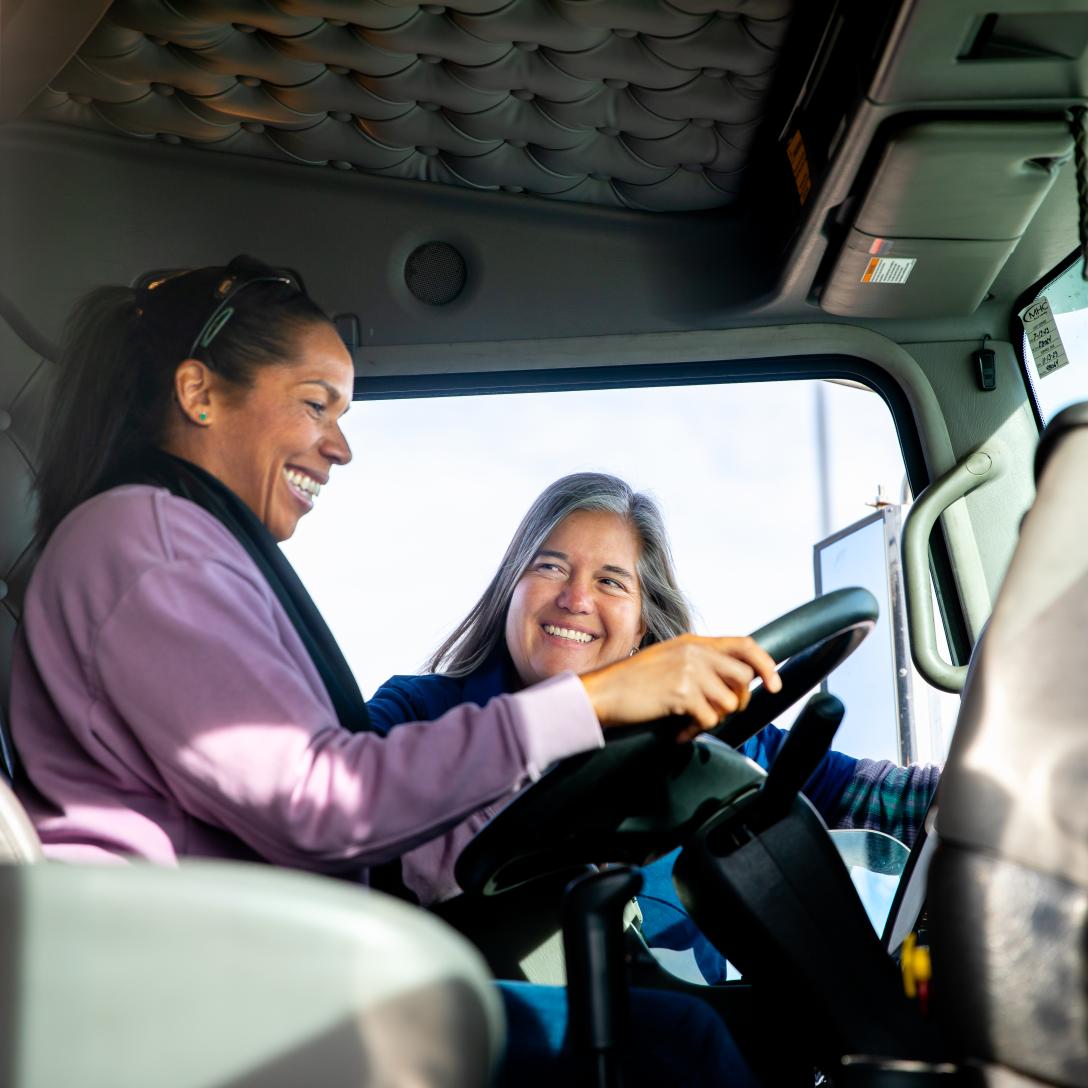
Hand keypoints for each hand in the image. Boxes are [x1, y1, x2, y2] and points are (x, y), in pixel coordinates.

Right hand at [580, 634, 781, 742]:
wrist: (603, 691)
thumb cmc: (632, 681)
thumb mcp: (669, 660)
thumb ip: (699, 663)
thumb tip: (732, 681)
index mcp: (694, 642)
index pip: (745, 645)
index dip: (765, 664)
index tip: (774, 684)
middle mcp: (695, 652)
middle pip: (743, 678)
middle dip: (738, 702)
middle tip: (718, 712)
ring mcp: (689, 671)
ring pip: (729, 702)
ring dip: (714, 718)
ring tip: (691, 721)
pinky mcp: (682, 693)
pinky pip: (709, 719)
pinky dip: (696, 731)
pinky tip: (679, 731)